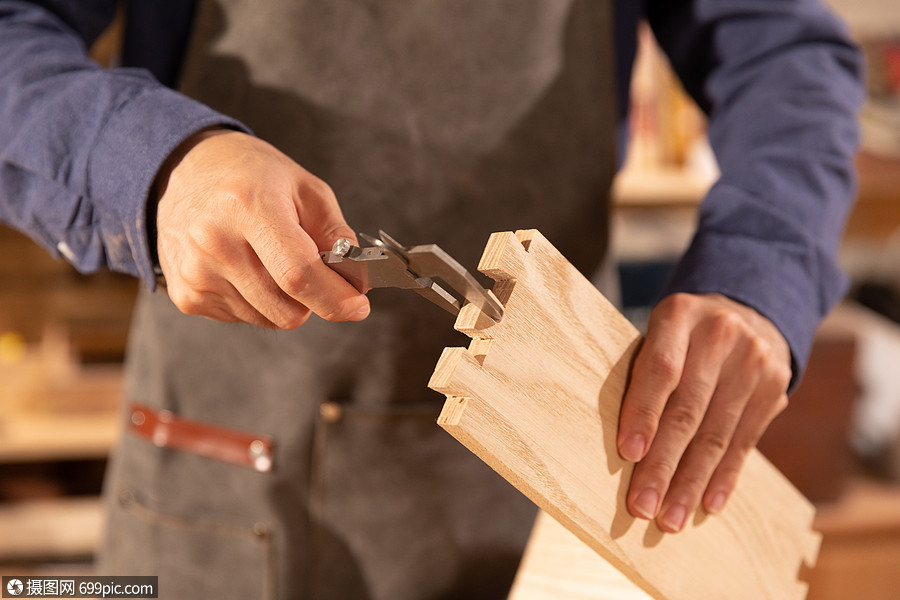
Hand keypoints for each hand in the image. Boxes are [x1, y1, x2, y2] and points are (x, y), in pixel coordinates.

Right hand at [154, 129, 368, 328]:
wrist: (184, 170)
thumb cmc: (250, 176)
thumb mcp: (305, 187)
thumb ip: (336, 234)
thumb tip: (356, 281)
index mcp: (248, 206)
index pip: (297, 273)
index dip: (334, 297)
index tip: (358, 305)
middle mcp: (216, 243)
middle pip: (287, 309)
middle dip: (314, 298)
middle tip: (309, 266)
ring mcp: (196, 273)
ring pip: (270, 319)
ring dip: (284, 299)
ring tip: (267, 257)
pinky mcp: (187, 295)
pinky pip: (244, 319)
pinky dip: (257, 302)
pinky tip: (244, 266)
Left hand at [617, 293, 790, 532]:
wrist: (749, 310)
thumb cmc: (681, 333)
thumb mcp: (659, 331)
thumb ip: (641, 372)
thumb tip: (618, 445)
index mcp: (679, 314)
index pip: (661, 369)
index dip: (644, 412)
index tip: (628, 453)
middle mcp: (720, 334)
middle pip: (688, 410)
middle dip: (663, 464)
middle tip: (642, 506)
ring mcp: (753, 361)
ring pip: (717, 433)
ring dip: (691, 483)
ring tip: (670, 519)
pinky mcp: (775, 387)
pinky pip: (745, 441)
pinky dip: (723, 477)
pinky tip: (707, 505)